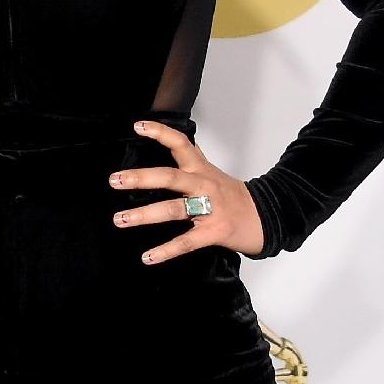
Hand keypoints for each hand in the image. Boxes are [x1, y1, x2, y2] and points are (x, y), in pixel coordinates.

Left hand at [108, 119, 265, 261]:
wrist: (268, 217)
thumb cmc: (234, 197)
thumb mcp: (212, 174)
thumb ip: (191, 163)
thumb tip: (171, 149)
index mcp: (202, 170)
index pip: (181, 144)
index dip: (160, 133)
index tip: (137, 126)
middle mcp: (204, 185)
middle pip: (170, 177)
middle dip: (141, 178)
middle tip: (115, 180)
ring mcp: (210, 209)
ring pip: (173, 210)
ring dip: (144, 215)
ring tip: (120, 219)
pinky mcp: (214, 232)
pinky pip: (186, 242)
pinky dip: (165, 251)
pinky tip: (147, 257)